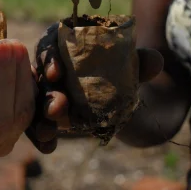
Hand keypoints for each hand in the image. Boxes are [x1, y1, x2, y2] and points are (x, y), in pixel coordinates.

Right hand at [26, 23, 163, 152]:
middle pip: (39, 76)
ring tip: (48, 133)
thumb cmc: (119, 71)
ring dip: (39, 118)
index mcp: (63, 42)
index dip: (49, 57)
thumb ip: (139, 62)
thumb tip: (156, 60)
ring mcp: (43, 90)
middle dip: (46, 94)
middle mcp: (47, 65)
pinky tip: (48, 147)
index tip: (56, 73)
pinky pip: (37, 123)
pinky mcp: (44, 114)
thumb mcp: (130, 66)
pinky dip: (41, 137)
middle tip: (57, 109)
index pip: (50, 43)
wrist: (120, 98)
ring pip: (34, 102)